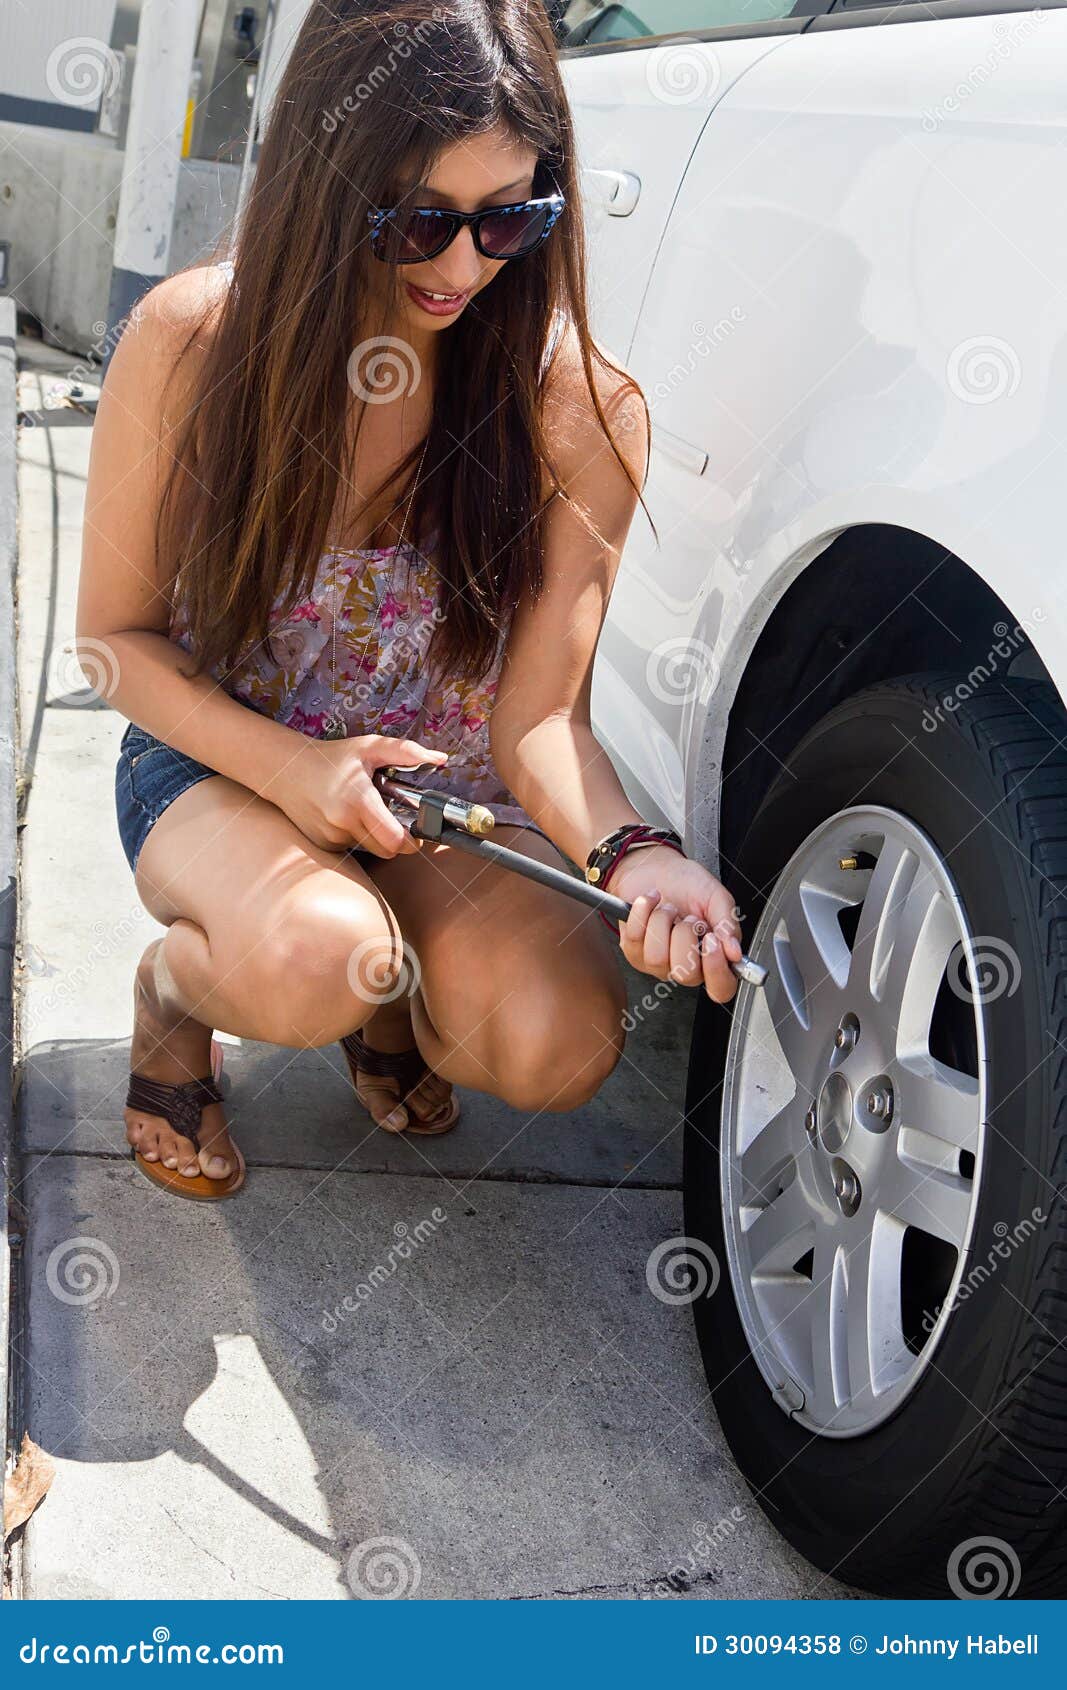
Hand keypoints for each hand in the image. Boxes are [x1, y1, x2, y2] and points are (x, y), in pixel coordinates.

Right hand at [272, 733, 449, 856]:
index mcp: (357, 800)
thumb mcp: (369, 746)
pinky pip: (351, 848)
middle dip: (396, 840)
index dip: (410, 840)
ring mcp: (330, 837)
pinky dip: (355, 837)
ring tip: (365, 811)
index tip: (414, 829)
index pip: (394, 840)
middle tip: (394, 818)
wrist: (286, 769)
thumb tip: (440, 758)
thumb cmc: (331, 757)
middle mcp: (342, 823)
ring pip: (369, 850)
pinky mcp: (322, 845)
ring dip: (375, 837)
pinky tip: (346, 817)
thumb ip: (406, 752)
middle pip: (386, 851)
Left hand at [608, 844, 743, 1003]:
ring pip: (657, 958)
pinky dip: (643, 911)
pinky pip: (636, 939)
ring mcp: (658, 963)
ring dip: (663, 921)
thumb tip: (735, 951)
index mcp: (712, 957)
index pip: (721, 988)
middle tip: (689, 918)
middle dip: (686, 935)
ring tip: (668, 908)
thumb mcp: (716, 896)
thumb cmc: (687, 884)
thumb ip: (728, 923)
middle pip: (686, 975)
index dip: (717, 971)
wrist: (655, 869)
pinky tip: (651, 903)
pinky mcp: (634, 952)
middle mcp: (686, 966)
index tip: (712, 940)